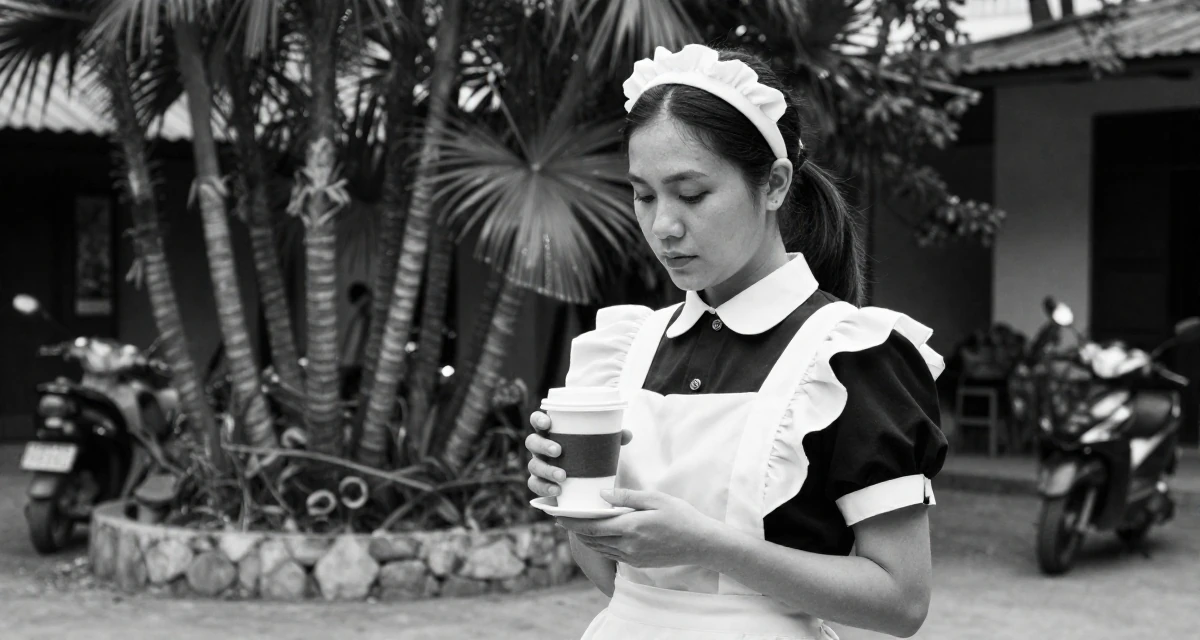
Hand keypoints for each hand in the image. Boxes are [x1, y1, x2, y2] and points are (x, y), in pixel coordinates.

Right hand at [525, 411, 632, 498]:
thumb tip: (627, 434)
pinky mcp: (540, 483)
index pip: (537, 421)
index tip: (547, 423)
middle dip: (543, 446)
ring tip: (562, 476)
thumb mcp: (600, 445)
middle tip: (558, 451)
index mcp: (552, 432)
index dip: (538, 419)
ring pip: (533, 465)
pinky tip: (557, 491)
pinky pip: (535, 485)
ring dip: (546, 470)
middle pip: (532, 442)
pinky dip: (544, 488)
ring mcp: (539, 465)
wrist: (583, 481)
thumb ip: (612, 438)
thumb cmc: (588, 454)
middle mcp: (541, 448)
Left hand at [557, 489, 722, 568]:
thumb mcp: (655, 499)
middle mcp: (628, 546)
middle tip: (561, 520)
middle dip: (574, 530)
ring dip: (585, 539)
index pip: (593, 526)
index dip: (573, 522)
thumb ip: (627, 497)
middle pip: (592, 539)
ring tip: (574, 527)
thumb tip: (602, 495)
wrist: (701, 544)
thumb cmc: (681, 516)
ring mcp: (632, 557)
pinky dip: (599, 545)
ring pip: (600, 549)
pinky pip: (611, 554)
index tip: (558, 515)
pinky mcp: (637, 562)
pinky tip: (597, 537)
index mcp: (631, 527)